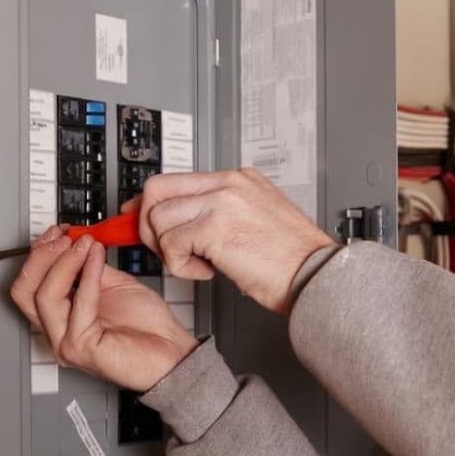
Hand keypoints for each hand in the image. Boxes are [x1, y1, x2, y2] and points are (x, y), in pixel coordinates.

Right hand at [9, 225, 198, 391]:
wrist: (172, 351)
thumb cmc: (148, 327)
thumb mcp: (113, 284)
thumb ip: (90, 268)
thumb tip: (77, 243)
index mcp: (61, 317)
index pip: (29, 284)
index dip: (39, 253)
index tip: (58, 231)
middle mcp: (57, 332)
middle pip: (25, 291)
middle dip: (42, 256)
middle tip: (64, 237)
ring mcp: (66, 343)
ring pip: (44, 296)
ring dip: (64, 262)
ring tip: (84, 245)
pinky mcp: (81, 348)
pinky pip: (78, 304)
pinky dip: (87, 275)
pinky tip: (97, 258)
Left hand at [128, 169, 334, 313]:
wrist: (314, 276)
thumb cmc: (292, 260)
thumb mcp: (257, 222)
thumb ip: (221, 215)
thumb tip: (183, 225)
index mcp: (239, 180)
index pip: (178, 180)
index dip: (151, 203)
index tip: (140, 220)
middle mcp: (229, 184)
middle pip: (157, 189)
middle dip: (148, 224)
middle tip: (162, 249)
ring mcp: (221, 202)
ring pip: (159, 218)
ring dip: (169, 250)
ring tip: (198, 264)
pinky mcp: (214, 227)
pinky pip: (171, 244)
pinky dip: (181, 266)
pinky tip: (207, 272)